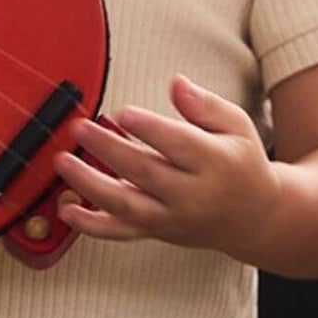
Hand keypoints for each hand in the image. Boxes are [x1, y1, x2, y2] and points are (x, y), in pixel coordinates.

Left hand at [52, 75, 280, 258]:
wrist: (254, 218)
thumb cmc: (240, 163)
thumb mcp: (236, 126)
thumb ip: (205, 105)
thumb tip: (177, 83)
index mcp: (215, 162)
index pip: (178, 145)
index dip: (148, 128)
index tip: (121, 112)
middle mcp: (192, 194)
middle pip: (145, 172)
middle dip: (108, 149)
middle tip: (80, 127)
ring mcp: (172, 217)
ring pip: (126, 205)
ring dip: (89, 184)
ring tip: (63, 161)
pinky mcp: (156, 231)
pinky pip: (120, 233)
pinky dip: (90, 225)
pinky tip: (66, 208)